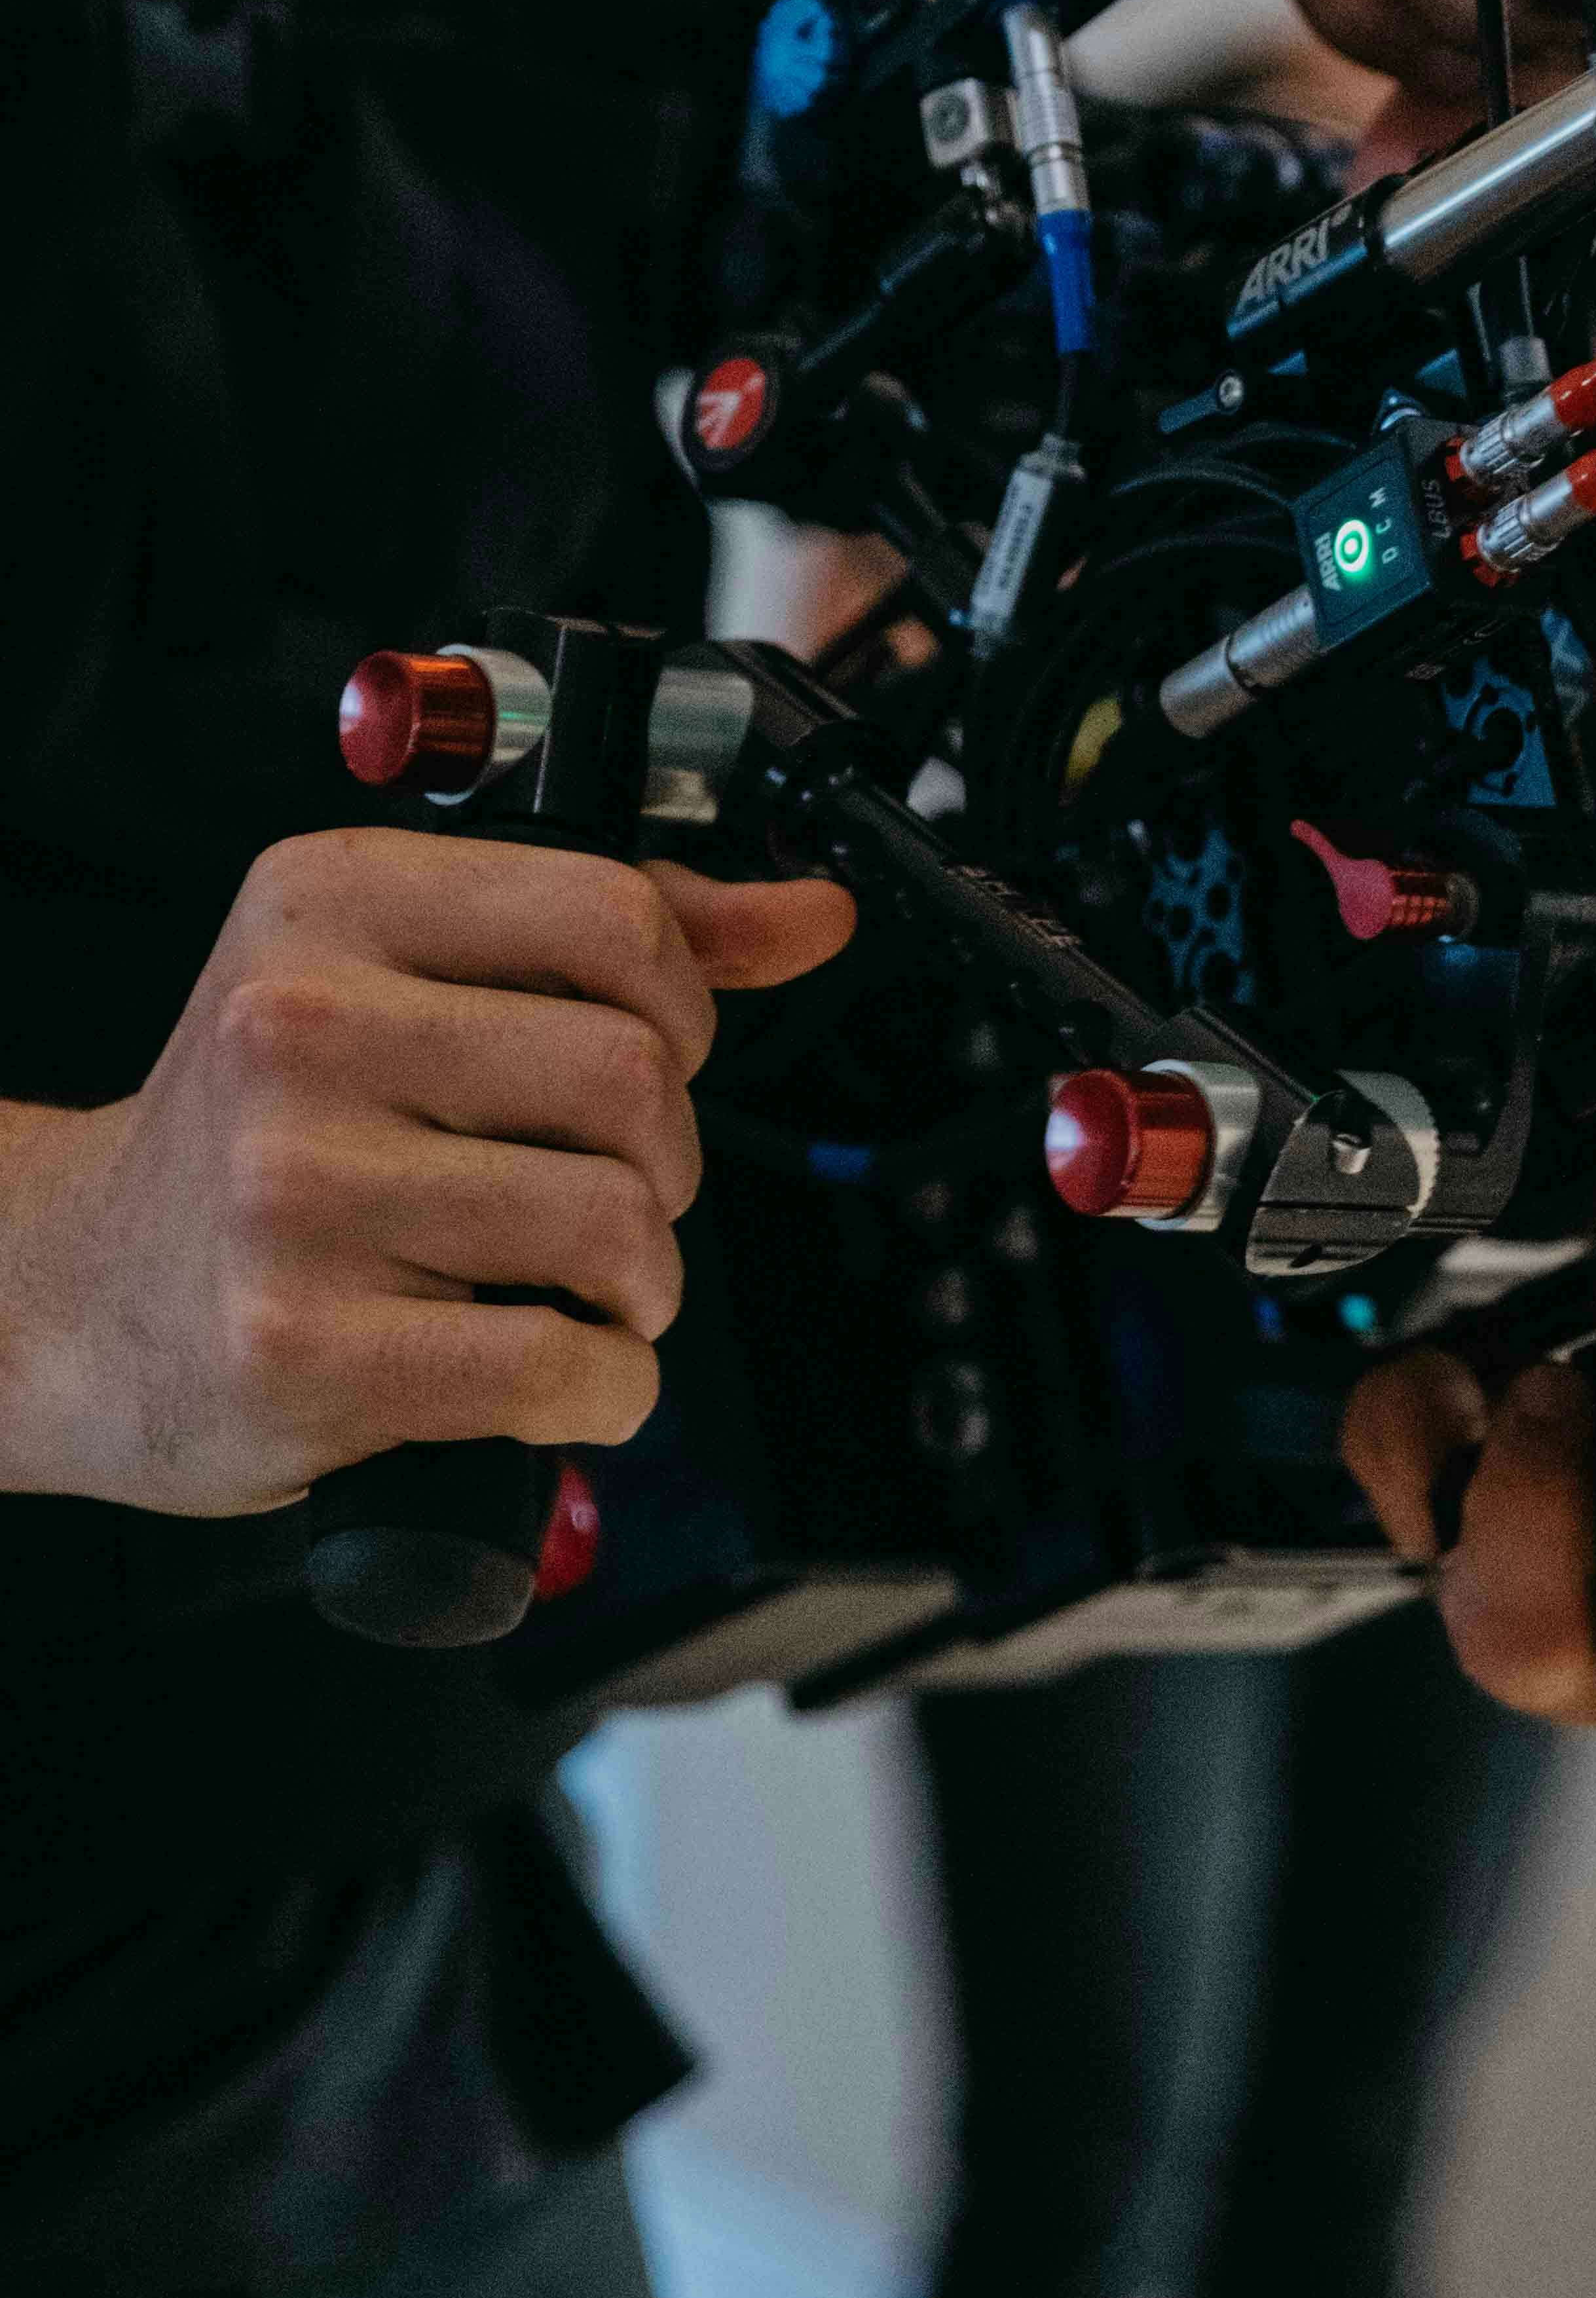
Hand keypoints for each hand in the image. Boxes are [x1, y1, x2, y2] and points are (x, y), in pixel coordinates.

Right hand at [0, 830, 854, 1518]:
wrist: (79, 1297)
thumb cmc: (270, 1137)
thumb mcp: (407, 984)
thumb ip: (622, 940)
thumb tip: (813, 916)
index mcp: (327, 905)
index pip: (615, 914)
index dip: (679, 1009)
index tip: (648, 1061)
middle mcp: (296, 1029)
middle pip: (635, 1079)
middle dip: (662, 1165)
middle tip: (601, 1198)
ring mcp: (291, 1191)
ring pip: (616, 1225)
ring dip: (638, 1288)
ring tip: (567, 1292)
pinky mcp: (299, 1346)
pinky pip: (559, 1367)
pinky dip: (603, 1392)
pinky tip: (553, 1375)